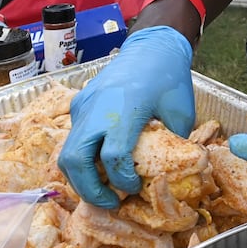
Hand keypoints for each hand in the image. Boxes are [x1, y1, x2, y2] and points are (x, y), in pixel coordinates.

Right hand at [58, 25, 194, 206]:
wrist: (152, 45)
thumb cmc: (169, 77)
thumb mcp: (180, 113)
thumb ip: (171, 144)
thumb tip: (170, 174)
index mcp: (124, 110)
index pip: (112, 157)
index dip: (122, 181)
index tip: (134, 188)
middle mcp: (96, 109)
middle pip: (75, 161)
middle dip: (89, 190)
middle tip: (110, 202)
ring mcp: (83, 105)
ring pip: (66, 153)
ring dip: (80, 177)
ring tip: (103, 189)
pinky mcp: (79, 103)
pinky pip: (72, 137)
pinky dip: (81, 158)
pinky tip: (100, 166)